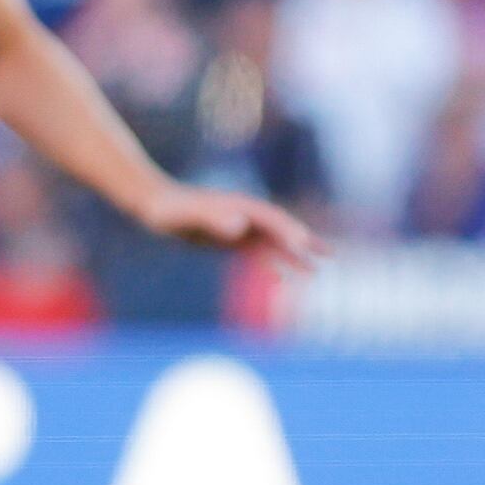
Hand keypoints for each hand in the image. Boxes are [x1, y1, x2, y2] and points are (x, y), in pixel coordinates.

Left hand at [138, 182, 319, 267]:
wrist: (153, 203)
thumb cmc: (169, 209)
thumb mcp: (188, 214)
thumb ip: (214, 217)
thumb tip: (239, 225)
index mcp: (240, 208)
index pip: (272, 220)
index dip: (289, 231)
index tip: (306, 244)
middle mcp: (245, 216)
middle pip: (281, 231)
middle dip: (305, 243)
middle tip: (331, 255)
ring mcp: (239, 228)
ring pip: (273, 244)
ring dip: (294, 257)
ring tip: (316, 273)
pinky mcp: (230, 239)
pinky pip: (256, 254)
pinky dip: (271, 266)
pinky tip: (280, 281)